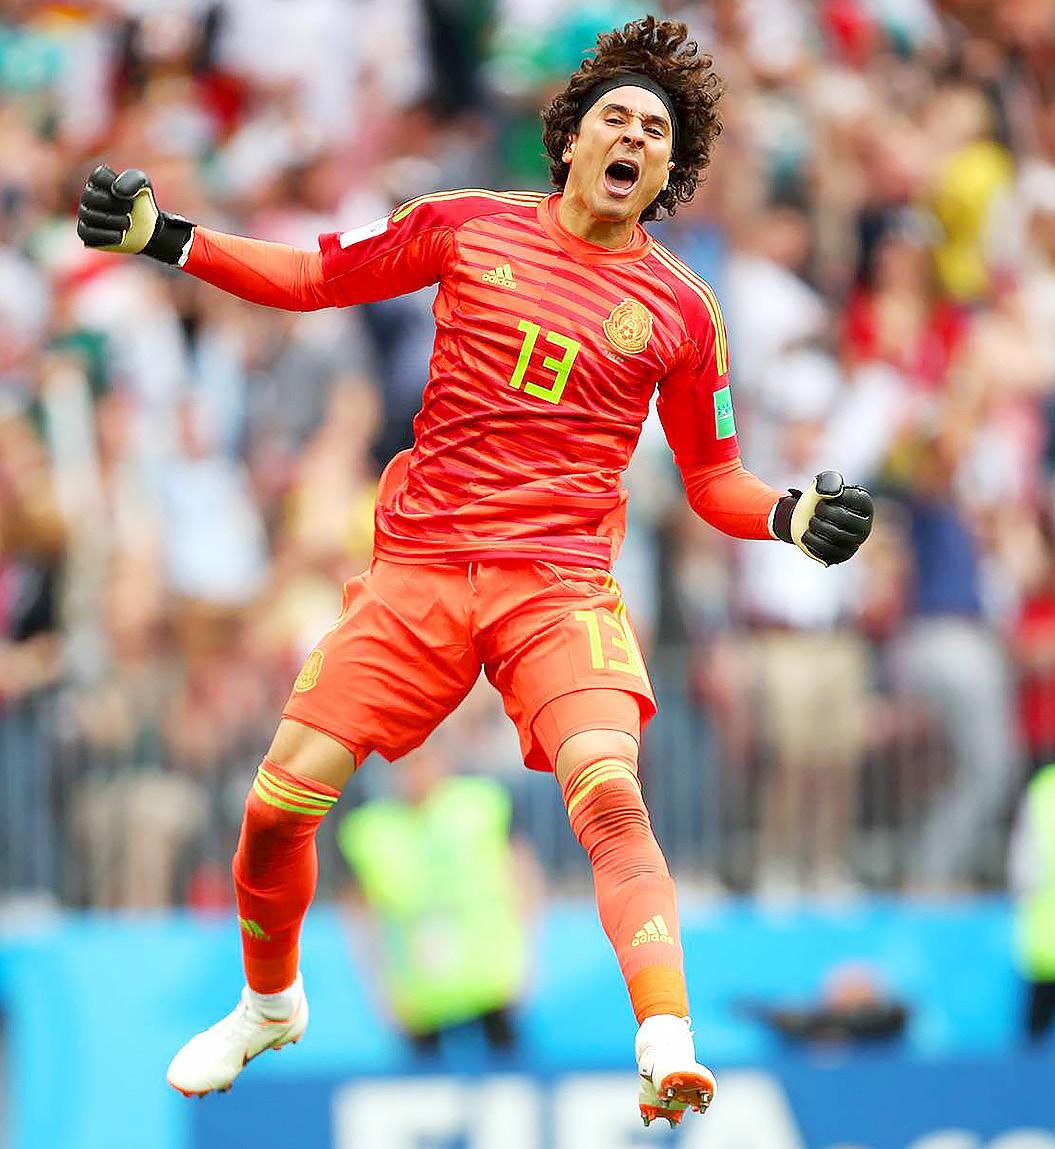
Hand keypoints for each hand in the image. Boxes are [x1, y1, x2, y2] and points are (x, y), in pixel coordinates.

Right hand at [77, 164, 193, 263]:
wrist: (151, 231)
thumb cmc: (146, 205)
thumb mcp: (144, 185)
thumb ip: (132, 179)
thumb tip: (117, 192)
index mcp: (97, 180)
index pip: (97, 179)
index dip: (115, 189)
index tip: (130, 197)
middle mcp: (87, 196)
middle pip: (91, 199)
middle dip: (113, 207)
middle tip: (131, 214)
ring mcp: (86, 216)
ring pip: (89, 217)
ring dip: (112, 222)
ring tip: (128, 225)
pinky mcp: (88, 234)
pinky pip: (88, 234)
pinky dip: (105, 235)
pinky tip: (120, 237)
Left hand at [772, 470, 873, 566]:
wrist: (806, 519)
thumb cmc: (817, 500)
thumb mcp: (821, 485)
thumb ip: (828, 481)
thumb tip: (831, 492)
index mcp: (864, 504)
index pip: (853, 499)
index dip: (831, 498)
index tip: (821, 500)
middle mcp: (865, 524)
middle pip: (844, 518)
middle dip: (822, 514)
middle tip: (814, 513)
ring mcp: (855, 542)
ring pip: (837, 536)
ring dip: (816, 528)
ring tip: (811, 523)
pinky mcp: (843, 555)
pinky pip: (828, 552)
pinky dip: (812, 542)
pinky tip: (807, 535)